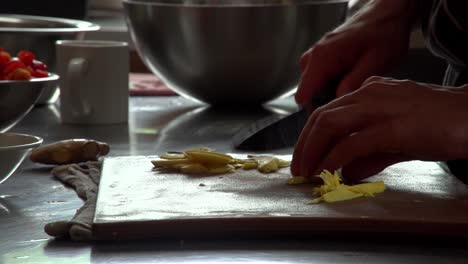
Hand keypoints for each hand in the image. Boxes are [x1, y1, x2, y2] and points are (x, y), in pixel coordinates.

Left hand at [291, 76, 467, 180]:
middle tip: (298, 168)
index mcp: (369, 92)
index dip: (309, 136)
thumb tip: (348, 171)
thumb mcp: (397, 139)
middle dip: (303, 144)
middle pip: (322, 116)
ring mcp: (380, 108)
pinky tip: (327, 170)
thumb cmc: (440, 125)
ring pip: (330, 125)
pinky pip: (352, 143)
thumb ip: (371, 154)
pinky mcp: (393, 127)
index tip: (303, 156)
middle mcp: (370, 94)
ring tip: (306, 171)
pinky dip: (333, 158)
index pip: (328, 111)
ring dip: (312, 150)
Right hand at [295, 0, 417, 105]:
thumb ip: (353, 83)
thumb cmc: (383, 33)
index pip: (304, 95)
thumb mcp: (374, 62)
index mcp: (322, 57)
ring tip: (355, 98)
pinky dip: (335, 89)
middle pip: (310, 96)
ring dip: (332, 98)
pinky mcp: (322, 60)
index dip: (316, 114)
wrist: (388, 14)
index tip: (331, 126)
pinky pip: (321, 83)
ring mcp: (316, 58)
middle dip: (327, 107)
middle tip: (351, 114)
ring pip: (316, 91)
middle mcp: (313, 57)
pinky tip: (352, 88)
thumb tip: (338, 104)